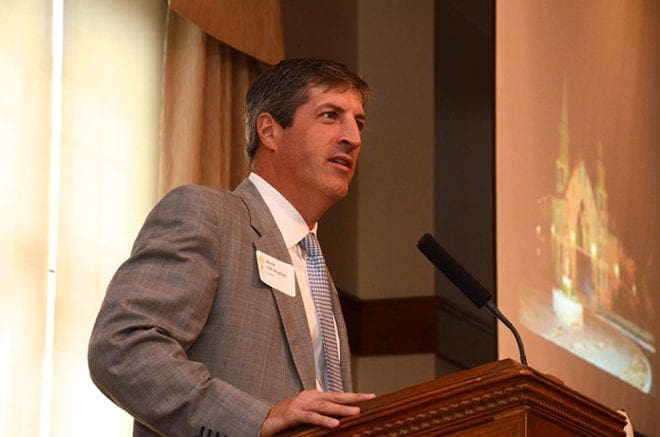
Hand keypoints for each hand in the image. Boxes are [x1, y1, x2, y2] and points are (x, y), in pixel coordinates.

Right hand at [260, 389, 375, 435]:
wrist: (262, 421)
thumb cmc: (286, 420)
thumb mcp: (307, 415)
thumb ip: (321, 414)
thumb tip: (340, 417)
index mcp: (313, 396)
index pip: (337, 395)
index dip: (353, 395)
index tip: (370, 396)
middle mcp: (308, 397)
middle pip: (334, 397)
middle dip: (353, 397)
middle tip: (369, 398)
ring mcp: (300, 405)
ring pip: (324, 406)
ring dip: (341, 409)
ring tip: (356, 412)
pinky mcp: (293, 415)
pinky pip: (311, 417)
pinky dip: (323, 420)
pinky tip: (335, 424)